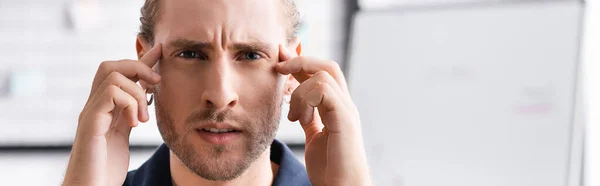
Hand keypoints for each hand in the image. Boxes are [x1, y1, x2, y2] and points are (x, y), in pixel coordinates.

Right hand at [63, 44, 161, 185]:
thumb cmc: (105, 169)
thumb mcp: (125, 135)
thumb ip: (132, 114)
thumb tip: (146, 97)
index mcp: (104, 108)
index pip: (120, 74)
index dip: (141, 61)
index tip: (160, 52)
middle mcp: (94, 106)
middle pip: (110, 64)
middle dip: (138, 67)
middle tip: (155, 85)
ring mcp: (90, 113)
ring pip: (112, 74)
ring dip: (137, 92)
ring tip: (143, 117)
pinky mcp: (90, 123)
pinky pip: (110, 94)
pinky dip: (129, 103)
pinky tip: (134, 123)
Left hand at [276, 45, 371, 185]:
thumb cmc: (330, 168)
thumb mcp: (314, 138)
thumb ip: (309, 120)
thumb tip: (296, 108)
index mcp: (337, 108)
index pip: (321, 74)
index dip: (301, 63)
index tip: (280, 58)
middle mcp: (345, 105)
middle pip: (327, 66)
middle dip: (301, 60)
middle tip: (279, 65)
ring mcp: (347, 110)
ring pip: (323, 75)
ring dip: (300, 91)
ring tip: (294, 117)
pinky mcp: (345, 118)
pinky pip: (324, 90)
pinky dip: (306, 99)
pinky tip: (300, 119)